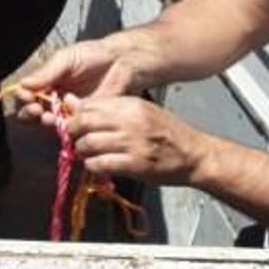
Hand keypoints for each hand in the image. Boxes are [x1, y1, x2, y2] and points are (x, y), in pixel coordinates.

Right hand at [14, 38, 148, 126]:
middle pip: (31, 112)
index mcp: (45, 83)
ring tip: (49, 117)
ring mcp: (67, 111)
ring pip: (48, 123)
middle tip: (36, 110)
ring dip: (44, 122)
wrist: (121, 63)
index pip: (25, 94)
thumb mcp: (65, 59)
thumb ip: (46, 73)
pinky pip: (70, 129)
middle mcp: (53, 98)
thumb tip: (22, 84)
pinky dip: (64, 129)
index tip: (27, 97)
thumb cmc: (92, 55)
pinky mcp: (84, 121)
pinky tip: (66, 123)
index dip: (22, 98)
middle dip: (30, 113)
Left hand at [67, 96, 210, 186]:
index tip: (75, 123)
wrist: (196, 156)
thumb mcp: (142, 112)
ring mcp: (133, 143)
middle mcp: (130, 121)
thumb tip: (72, 102)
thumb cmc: (168, 133)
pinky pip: (100, 163)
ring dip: (81, 150)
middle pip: (84, 122)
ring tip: (86, 153)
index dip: (76, 115)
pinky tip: (97, 165)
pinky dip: (92, 166)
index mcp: (131, 105)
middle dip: (73, 132)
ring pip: (88, 143)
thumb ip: (109, 109)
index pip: (89, 105)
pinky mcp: (135, 164)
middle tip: (75, 138)